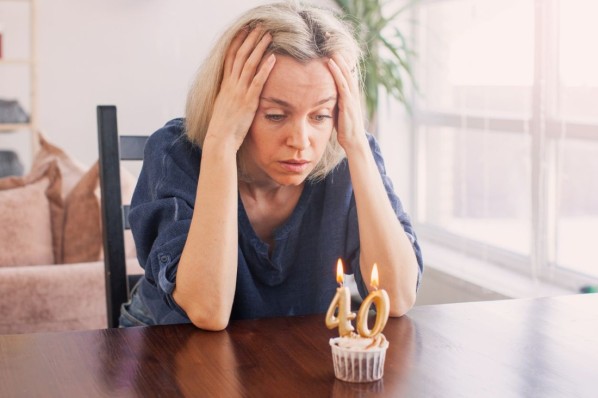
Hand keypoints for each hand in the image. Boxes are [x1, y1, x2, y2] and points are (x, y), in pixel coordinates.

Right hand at [206, 26, 275, 150]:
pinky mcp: (248, 101)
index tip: (244, 31)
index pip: (230, 58)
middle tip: (259, 27)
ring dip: (259, 48)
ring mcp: (239, 92)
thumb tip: (234, 93)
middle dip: (250, 40)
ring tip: (268, 36)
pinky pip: (257, 81)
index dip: (237, 43)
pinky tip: (272, 58)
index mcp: (225, 86)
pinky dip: (265, 68)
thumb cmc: (222, 128)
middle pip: (240, 56)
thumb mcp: (224, 107)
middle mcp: (231, 85)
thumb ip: (229, 96)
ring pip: (249, 64)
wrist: (219, 139)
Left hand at [327, 54, 366, 151]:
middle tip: (329, 37)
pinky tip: (331, 62)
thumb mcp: (337, 110)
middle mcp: (352, 92)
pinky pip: (342, 84)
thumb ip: (332, 100)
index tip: (330, 45)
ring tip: (330, 46)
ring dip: (338, 59)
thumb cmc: (344, 127)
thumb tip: (321, 94)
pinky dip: (337, 72)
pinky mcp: (348, 103)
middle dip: (339, 53)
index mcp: (350, 93)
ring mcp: (351, 97)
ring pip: (345, 73)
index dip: (340, 58)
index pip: (345, 72)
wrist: (353, 141)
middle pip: (346, 68)